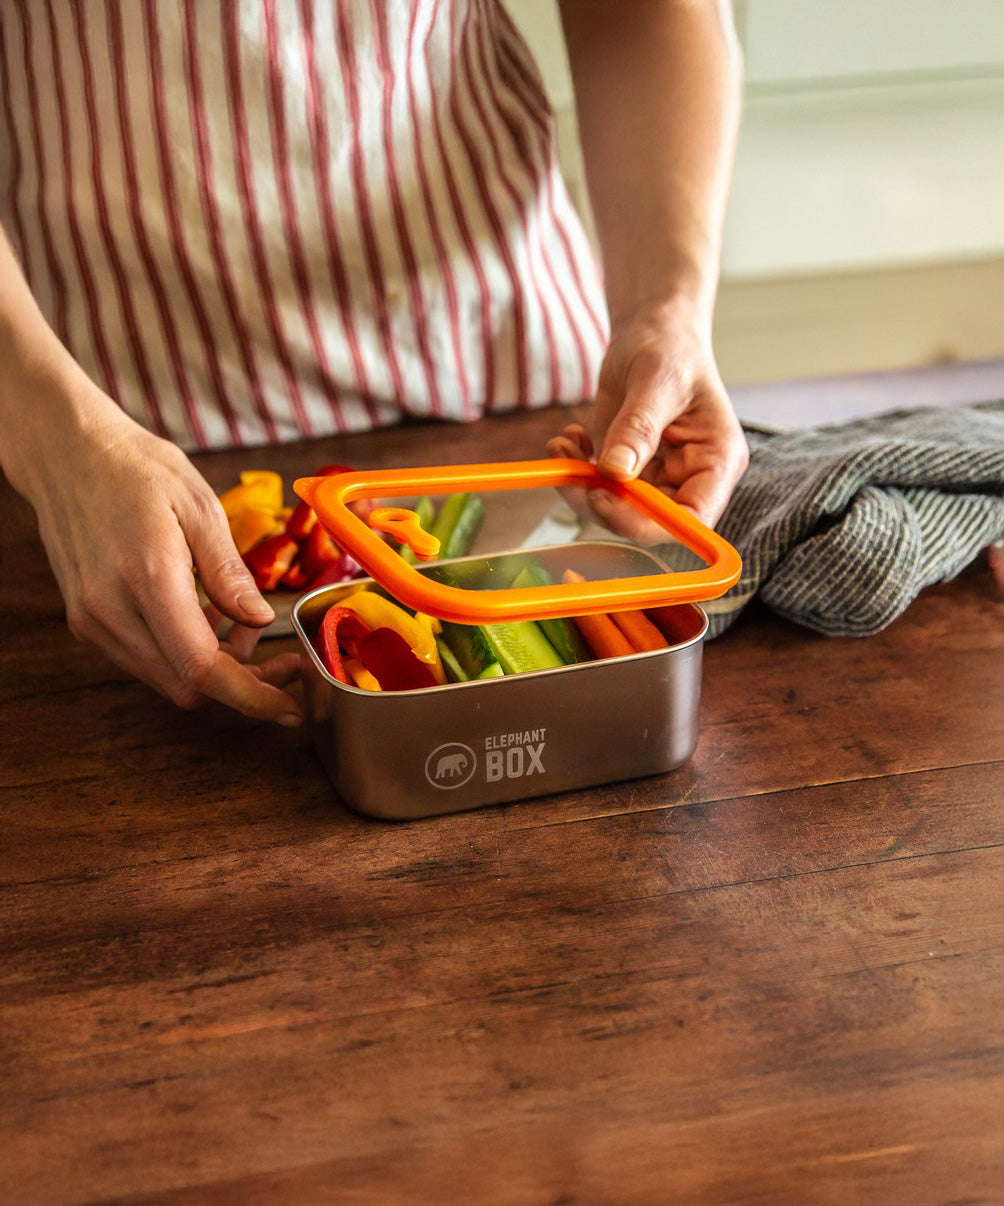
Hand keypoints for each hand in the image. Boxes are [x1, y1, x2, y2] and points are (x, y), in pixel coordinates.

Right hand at [21, 394, 302, 724]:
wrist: (66, 453)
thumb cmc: (136, 468)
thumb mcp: (199, 506)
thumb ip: (229, 571)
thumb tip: (262, 620)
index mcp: (148, 578)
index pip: (201, 667)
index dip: (251, 696)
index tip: (288, 708)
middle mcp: (111, 610)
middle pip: (187, 686)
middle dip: (241, 683)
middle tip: (281, 657)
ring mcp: (92, 620)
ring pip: (166, 679)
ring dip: (212, 667)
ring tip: (240, 624)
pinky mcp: (86, 621)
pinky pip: (145, 660)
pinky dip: (182, 653)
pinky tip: (204, 616)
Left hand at [548, 300, 747, 539]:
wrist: (651, 330)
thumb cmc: (670, 347)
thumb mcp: (657, 381)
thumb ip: (638, 428)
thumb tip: (616, 471)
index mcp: (717, 461)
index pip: (693, 518)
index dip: (649, 522)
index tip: (604, 498)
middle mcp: (690, 478)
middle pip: (649, 521)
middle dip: (603, 504)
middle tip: (570, 472)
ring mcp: (658, 478)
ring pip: (617, 509)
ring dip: (582, 486)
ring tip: (561, 445)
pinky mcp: (630, 470)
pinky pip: (600, 488)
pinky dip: (577, 471)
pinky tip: (569, 439)